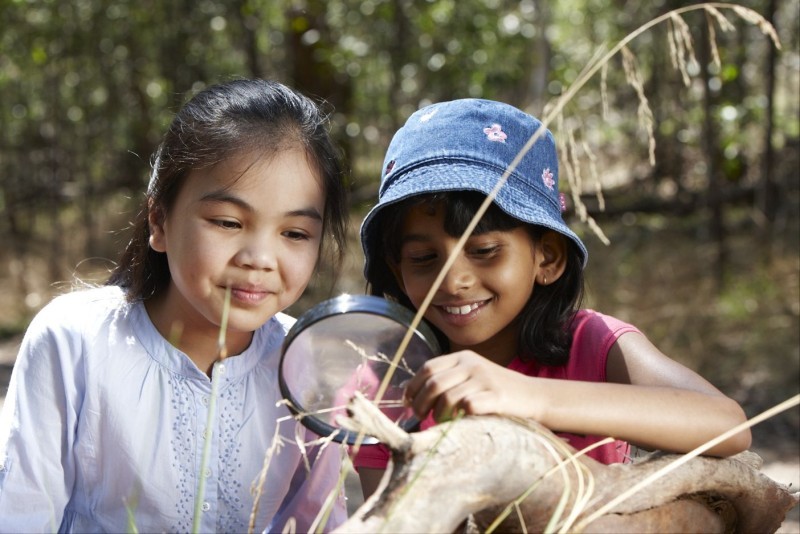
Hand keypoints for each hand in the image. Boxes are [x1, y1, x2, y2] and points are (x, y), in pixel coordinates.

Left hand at [404, 351, 528, 421]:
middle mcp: (472, 365)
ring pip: (447, 397)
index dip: (413, 386)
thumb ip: (449, 379)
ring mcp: (484, 379)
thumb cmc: (497, 390)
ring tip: (440, 422)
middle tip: (419, 416)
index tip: (407, 402)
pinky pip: (467, 407)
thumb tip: (415, 397)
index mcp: (463, 357)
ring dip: (438, 414)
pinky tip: (459, 423)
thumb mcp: (473, 375)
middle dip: (421, 403)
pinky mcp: (495, 397)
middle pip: (434, 383)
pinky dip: (458, 418)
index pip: (428, 368)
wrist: (534, 395)